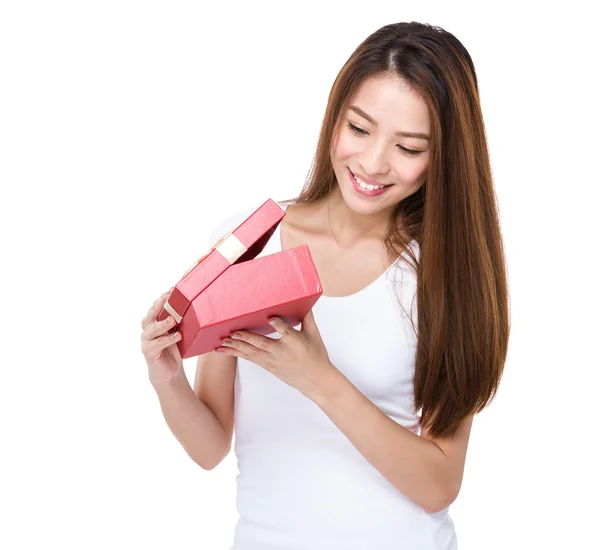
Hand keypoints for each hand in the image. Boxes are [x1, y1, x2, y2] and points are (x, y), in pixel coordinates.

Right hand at [140, 288, 183, 383]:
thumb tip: (199, 304)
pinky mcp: (149, 352)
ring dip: (163, 323)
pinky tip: (177, 336)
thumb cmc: (175, 348)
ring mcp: (146, 340)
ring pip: (151, 329)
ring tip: (173, 319)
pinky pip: (156, 344)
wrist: (169, 371)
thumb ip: (183, 320)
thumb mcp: (180, 331)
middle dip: (159, 304)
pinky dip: (166, 340)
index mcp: (155, 321)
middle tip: (169, 296)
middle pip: (151, 314)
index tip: (173, 287)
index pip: (156, 306)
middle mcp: (148, 329)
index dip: (164, 296)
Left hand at [215, 309, 338, 400]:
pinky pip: (250, 359)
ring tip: (223, 342)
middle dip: (247, 338)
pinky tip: (227, 351)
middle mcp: (282, 352)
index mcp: (295, 342)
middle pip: (263, 344)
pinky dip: (238, 354)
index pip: (287, 332)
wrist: (315, 379)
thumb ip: (307, 317)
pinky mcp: (268, 366)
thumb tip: (303, 299)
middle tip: (233, 333)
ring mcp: (273, 361)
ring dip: (237, 347)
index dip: (279, 325)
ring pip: (252, 353)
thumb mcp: (314, 334)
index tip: (271, 318)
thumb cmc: (316, 355)